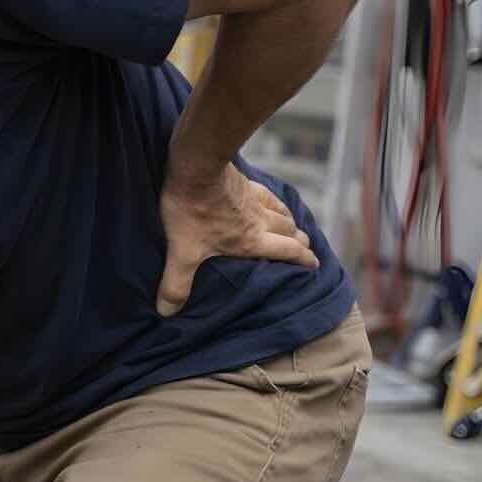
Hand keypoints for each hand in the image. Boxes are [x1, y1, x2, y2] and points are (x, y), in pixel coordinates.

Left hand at [156, 163, 318, 316]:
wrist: (195, 168)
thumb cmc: (191, 210)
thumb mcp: (182, 252)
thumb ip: (177, 283)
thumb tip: (167, 312)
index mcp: (250, 241)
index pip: (287, 251)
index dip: (303, 259)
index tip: (315, 264)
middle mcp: (259, 221)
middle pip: (289, 232)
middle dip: (300, 242)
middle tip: (306, 248)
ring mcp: (253, 200)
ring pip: (282, 212)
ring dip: (290, 222)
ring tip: (293, 228)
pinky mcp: (244, 182)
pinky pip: (267, 194)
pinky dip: (275, 201)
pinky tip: (270, 201)